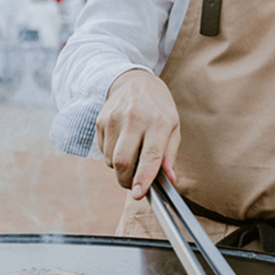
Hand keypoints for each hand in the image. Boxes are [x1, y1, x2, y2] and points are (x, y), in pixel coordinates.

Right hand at [96, 69, 179, 198]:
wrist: (134, 81)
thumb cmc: (158, 108)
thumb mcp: (173, 127)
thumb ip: (170, 155)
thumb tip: (169, 180)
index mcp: (158, 122)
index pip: (150, 155)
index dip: (144, 178)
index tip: (139, 193)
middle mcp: (135, 118)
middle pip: (123, 162)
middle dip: (127, 180)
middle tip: (134, 184)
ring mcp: (114, 119)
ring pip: (111, 160)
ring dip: (120, 168)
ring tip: (130, 156)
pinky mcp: (101, 121)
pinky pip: (103, 151)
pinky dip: (112, 156)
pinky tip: (121, 144)